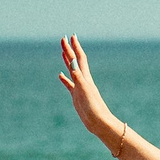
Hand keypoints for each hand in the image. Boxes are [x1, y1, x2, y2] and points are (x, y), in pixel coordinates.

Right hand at [58, 36, 125, 151]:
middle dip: (70, 50)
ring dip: (67, 61)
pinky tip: (60, 75)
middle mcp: (83, 80)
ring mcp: (79, 88)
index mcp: (85, 77)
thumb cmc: (94, 108)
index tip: (70, 36)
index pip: (79, 58)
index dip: (74, 47)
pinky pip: (69, 85)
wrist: (99, 123)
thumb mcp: (84, 90)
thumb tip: (72, 62)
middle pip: (75, 62)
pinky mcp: (77, 97)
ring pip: (72, 71)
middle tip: (64, 39)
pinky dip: (64, 79)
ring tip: (63, 53)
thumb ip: (78, 76)